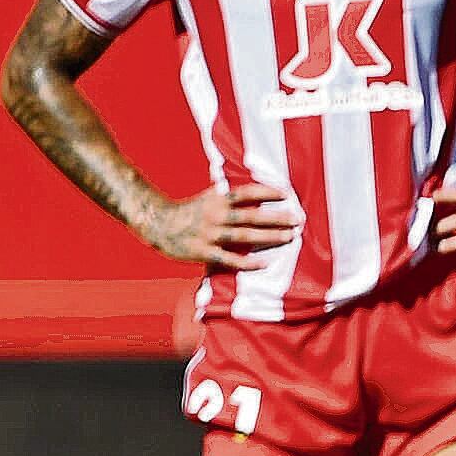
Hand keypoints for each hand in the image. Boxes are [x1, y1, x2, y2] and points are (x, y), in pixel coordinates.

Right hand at [140, 183, 298, 271]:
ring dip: (269, 236)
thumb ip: (229, 196)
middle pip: (251, 215)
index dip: (266, 191)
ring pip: (244, 235)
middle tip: (298, 219)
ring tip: (290, 237)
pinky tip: (265, 263)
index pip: (246, 192)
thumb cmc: (190, 211)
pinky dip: (248, 262)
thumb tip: (257, 192)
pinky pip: (229, 259)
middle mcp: (215, 214)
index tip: (287, 193)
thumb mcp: (209, 198)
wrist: (157, 224)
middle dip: (276, 217)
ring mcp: (209, 234)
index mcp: (217, 199)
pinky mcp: (203, 251)